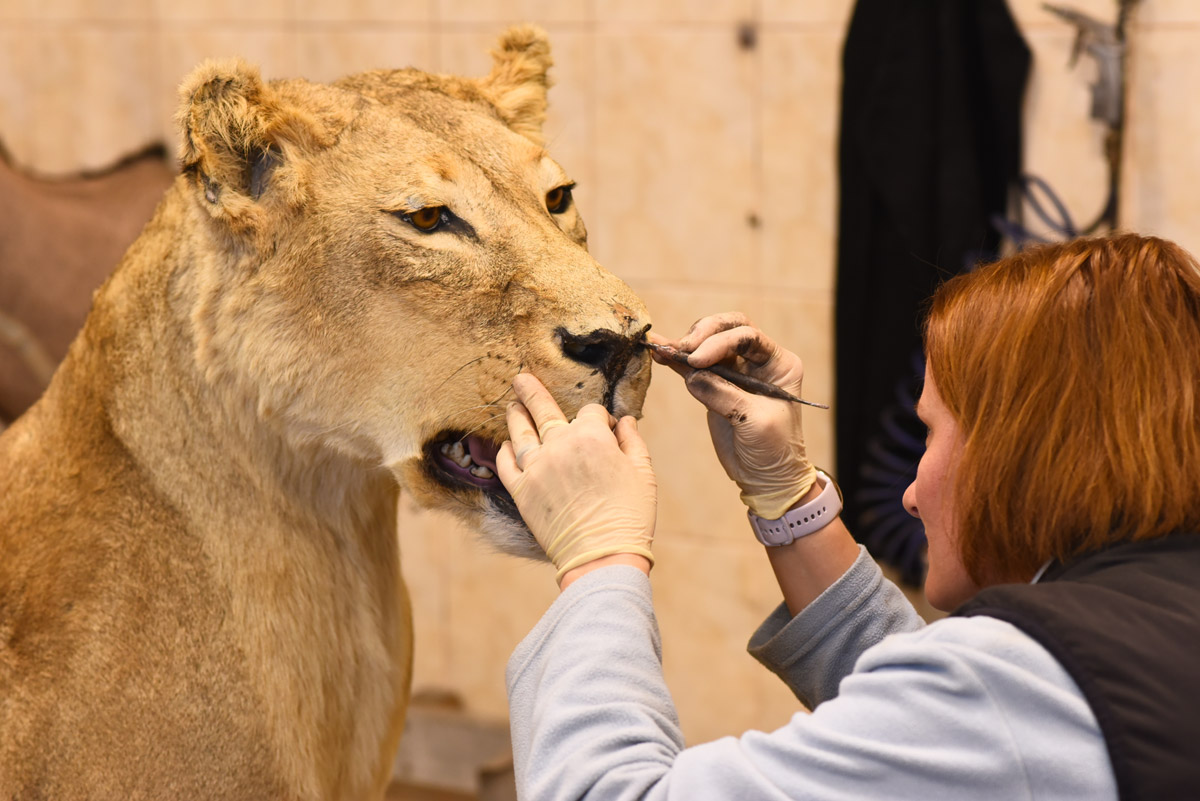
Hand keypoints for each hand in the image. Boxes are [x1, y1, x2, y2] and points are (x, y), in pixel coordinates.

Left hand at [496, 374, 656, 584]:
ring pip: (519, 432)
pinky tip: (505, 445)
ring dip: (515, 416)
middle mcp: (560, 445)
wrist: (602, 556)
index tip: (605, 428)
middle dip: (531, 391)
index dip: (599, 417)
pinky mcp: (521, 491)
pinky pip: (506, 464)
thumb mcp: (643, 473)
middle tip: (520, 378)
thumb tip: (624, 421)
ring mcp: (537, 467)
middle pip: (543, 409)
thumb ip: (632, 441)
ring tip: (511, 406)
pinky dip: (504, 451)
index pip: (590, 412)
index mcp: (592, 436)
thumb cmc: (629, 515)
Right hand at [651, 312, 816, 518]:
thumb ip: (723, 393)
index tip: (697, 360)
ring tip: (664, 351)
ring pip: (707, 343)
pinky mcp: (714, 385)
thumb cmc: (773, 449)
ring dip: (685, 344)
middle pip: (727, 329)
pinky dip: (676, 359)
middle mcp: (758, 361)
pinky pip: (692, 366)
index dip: (720, 342)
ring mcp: (735, 371)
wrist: (766, 477)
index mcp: (778, 363)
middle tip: (682, 349)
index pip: (747, 336)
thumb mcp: (754, 421)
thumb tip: (691, 375)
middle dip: (703, 333)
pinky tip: (657, 351)